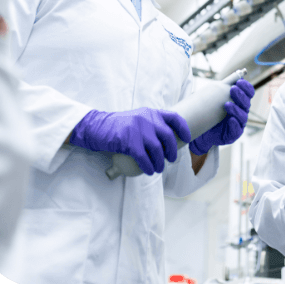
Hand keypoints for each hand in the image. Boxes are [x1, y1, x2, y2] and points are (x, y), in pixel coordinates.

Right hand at [69, 108, 190, 174]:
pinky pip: (144, 157)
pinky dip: (148, 166)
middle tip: (171, 159)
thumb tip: (166, 139)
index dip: (183, 128)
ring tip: (158, 169)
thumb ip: (151, 123)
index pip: (174, 117)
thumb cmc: (119, 126)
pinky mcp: (128, 141)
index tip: (187, 138)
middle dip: (172, 151)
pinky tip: (149, 171)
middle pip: (168, 136)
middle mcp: (147, 118)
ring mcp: (138, 129)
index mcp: (151, 112)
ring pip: (157, 149)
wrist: (97, 127)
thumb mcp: (138, 118)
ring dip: (160, 162)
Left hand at [189, 79, 254, 154]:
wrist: (202, 128)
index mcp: (241, 101)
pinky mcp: (234, 134)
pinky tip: (230, 120)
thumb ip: (226, 87)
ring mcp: (239, 123)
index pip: (249, 92)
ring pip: (242, 116)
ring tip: (227, 105)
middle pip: (246, 103)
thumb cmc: (211, 111)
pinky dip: (234, 124)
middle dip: (240, 96)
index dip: (246, 86)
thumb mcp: (217, 97)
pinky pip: (237, 129)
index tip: (239, 81)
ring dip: (236, 109)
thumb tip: (237, 73)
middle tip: (232, 89)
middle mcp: (242, 111)